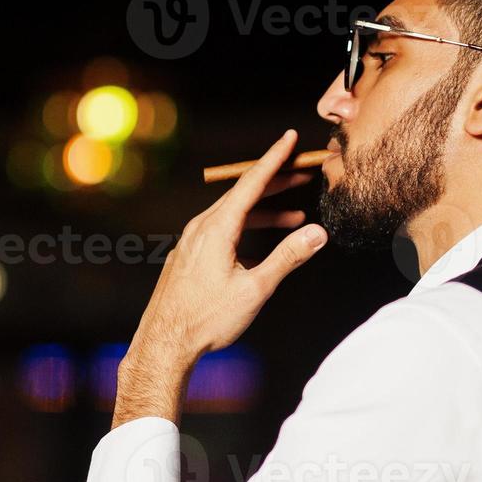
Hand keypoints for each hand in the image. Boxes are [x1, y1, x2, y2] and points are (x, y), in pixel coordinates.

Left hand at [114, 130, 325, 426]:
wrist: (164, 343)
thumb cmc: (205, 319)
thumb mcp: (255, 289)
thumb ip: (288, 257)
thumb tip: (317, 233)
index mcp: (217, 228)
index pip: (251, 183)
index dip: (274, 159)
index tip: (289, 138)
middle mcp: (201, 228)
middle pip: (243, 194)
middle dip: (276, 181)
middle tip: (303, 172)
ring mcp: (192, 241)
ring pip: (233, 213)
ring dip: (264, 209)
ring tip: (294, 213)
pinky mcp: (188, 255)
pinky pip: (221, 229)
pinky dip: (246, 226)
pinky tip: (261, 244)